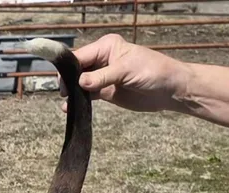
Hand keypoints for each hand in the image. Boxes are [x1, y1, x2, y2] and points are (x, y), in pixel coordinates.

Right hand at [61, 34, 190, 112]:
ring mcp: (103, 78)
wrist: (169, 90)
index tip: (59, 80)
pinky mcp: (107, 93)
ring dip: (73, 93)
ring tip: (67, 104)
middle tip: (65, 94)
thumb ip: (102, 77)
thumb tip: (80, 84)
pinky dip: (79, 102)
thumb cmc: (152, 71)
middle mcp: (102, 60)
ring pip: (81, 84)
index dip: (68, 67)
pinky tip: (71, 108)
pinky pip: (88, 96)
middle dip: (69, 81)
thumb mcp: (126, 71)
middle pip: (77, 70)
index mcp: (107, 47)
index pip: (81, 56)